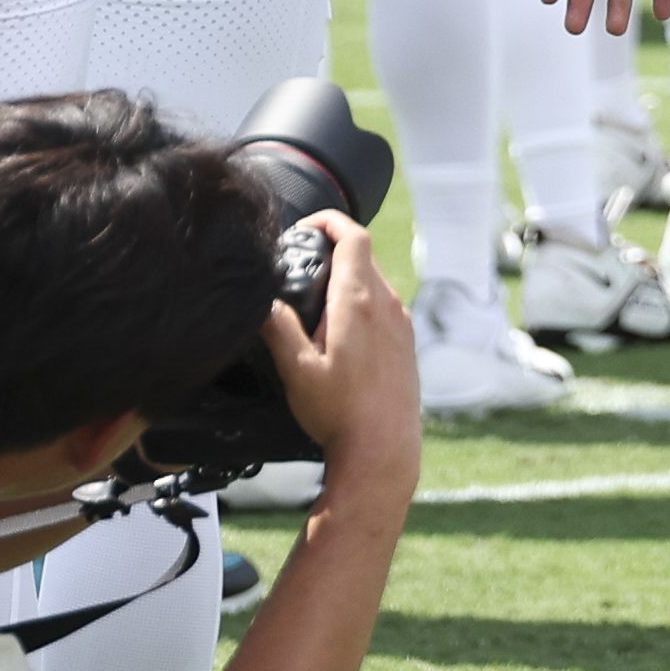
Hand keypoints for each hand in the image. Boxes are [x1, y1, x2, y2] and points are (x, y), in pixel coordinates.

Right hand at [257, 212, 419, 498]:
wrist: (384, 449)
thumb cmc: (339, 413)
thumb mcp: (296, 370)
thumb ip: (278, 327)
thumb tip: (263, 300)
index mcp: (359, 302)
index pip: (352, 236)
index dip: (329, 220)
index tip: (305, 227)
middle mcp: (386, 305)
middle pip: (362, 254)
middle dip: (332, 249)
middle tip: (300, 264)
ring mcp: (400, 323)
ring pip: (374, 280)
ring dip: (347, 276)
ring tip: (314, 299)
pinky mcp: (406, 342)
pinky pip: (383, 305)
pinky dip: (361, 300)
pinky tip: (339, 330)